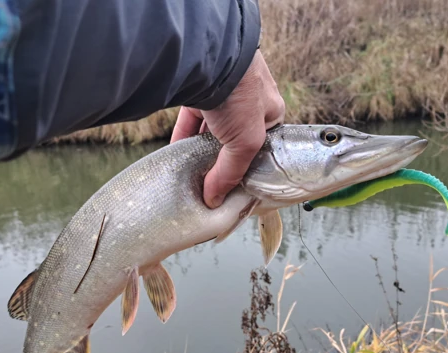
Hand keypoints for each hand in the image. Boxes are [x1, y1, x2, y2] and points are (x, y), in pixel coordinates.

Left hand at [171, 50, 284, 208]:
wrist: (212, 58)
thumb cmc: (241, 96)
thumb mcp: (246, 142)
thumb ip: (230, 173)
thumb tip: (214, 200)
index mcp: (272, 111)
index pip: (264, 145)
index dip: (250, 166)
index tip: (235, 186)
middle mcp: (250, 101)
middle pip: (236, 138)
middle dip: (222, 159)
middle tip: (210, 182)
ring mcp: (224, 93)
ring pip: (212, 130)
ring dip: (201, 149)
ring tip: (192, 172)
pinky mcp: (199, 89)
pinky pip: (191, 120)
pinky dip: (184, 137)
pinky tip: (176, 155)